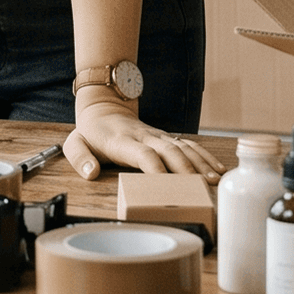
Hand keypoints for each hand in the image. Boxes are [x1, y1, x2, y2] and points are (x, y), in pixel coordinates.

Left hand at [63, 95, 222, 181]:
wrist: (105, 106)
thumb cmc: (91, 132)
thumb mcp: (76, 143)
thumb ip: (80, 159)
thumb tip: (92, 174)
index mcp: (122, 141)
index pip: (143, 154)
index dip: (156, 168)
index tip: (167, 185)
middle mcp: (144, 136)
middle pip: (170, 151)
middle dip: (187, 168)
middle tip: (203, 186)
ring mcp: (158, 135)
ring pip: (184, 147)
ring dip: (201, 163)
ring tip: (215, 180)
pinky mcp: (167, 137)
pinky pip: (189, 144)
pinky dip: (204, 156)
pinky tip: (218, 169)